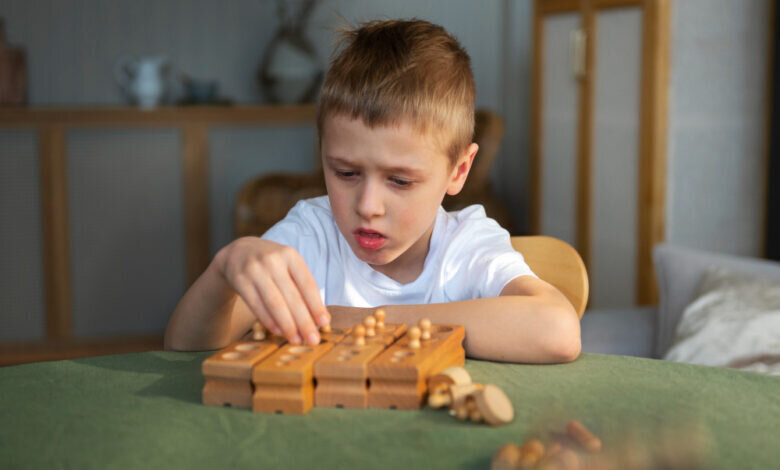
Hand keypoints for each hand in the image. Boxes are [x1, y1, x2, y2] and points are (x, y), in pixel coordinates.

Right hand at [214, 237, 329, 344]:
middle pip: (292, 297)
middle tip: (313, 340)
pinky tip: (279, 331)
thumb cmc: (272, 263)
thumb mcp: (288, 265)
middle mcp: (273, 261)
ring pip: (275, 304)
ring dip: (287, 325)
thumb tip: (317, 318)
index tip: (324, 323)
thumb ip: (301, 286)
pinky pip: (257, 306)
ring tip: (296, 340)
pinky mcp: (240, 281)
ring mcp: (255, 271)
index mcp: (291, 256)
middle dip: (304, 322)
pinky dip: (269, 321)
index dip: (316, 305)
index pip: (307, 284)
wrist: (239, 252)